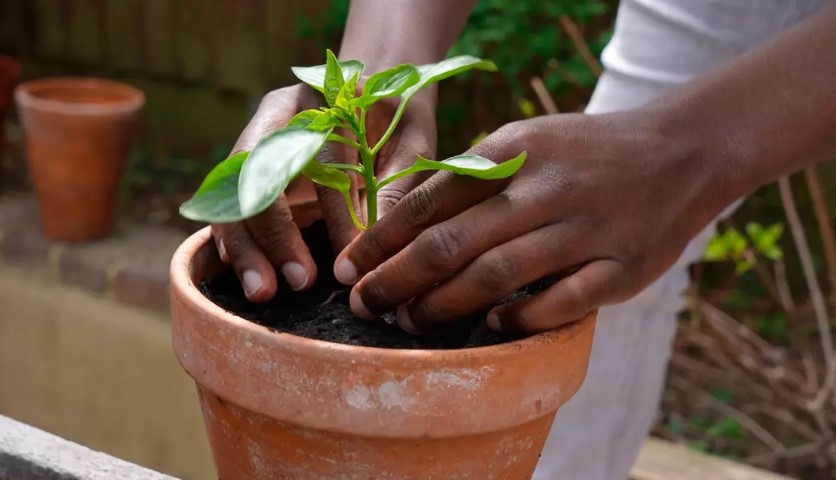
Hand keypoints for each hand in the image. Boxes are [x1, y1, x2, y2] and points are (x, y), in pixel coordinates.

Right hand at [213, 84, 436, 301]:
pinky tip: (246, 273)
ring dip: (245, 246)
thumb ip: (395, 186)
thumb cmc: (398, 120)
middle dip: (273, 233)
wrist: (374, 93)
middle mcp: (278, 117)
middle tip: (297, 282)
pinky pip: (228, 207)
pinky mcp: (248, 173)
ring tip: (262, 291)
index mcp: (320, 98)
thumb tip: (374, 244)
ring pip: (233, 193)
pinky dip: (233, 242)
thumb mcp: (410, 144)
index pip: (320, 157)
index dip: (333, 211)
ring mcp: (255, 144)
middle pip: (258, 173)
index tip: (350, 257)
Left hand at [334, 111, 730, 333]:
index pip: (431, 199)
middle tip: (364, 305)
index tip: (350, 269)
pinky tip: (491, 324)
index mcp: (515, 150)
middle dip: (397, 279)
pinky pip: (561, 301)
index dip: (382, 240)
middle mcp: (547, 188)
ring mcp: (587, 229)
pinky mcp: (622, 267)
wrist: (680, 152)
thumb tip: (403, 220)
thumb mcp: (527, 141)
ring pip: (497, 274)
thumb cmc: (584, 154)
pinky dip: (520, 316)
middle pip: (452, 242)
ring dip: (444, 304)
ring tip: (410, 321)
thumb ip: (472, 176)